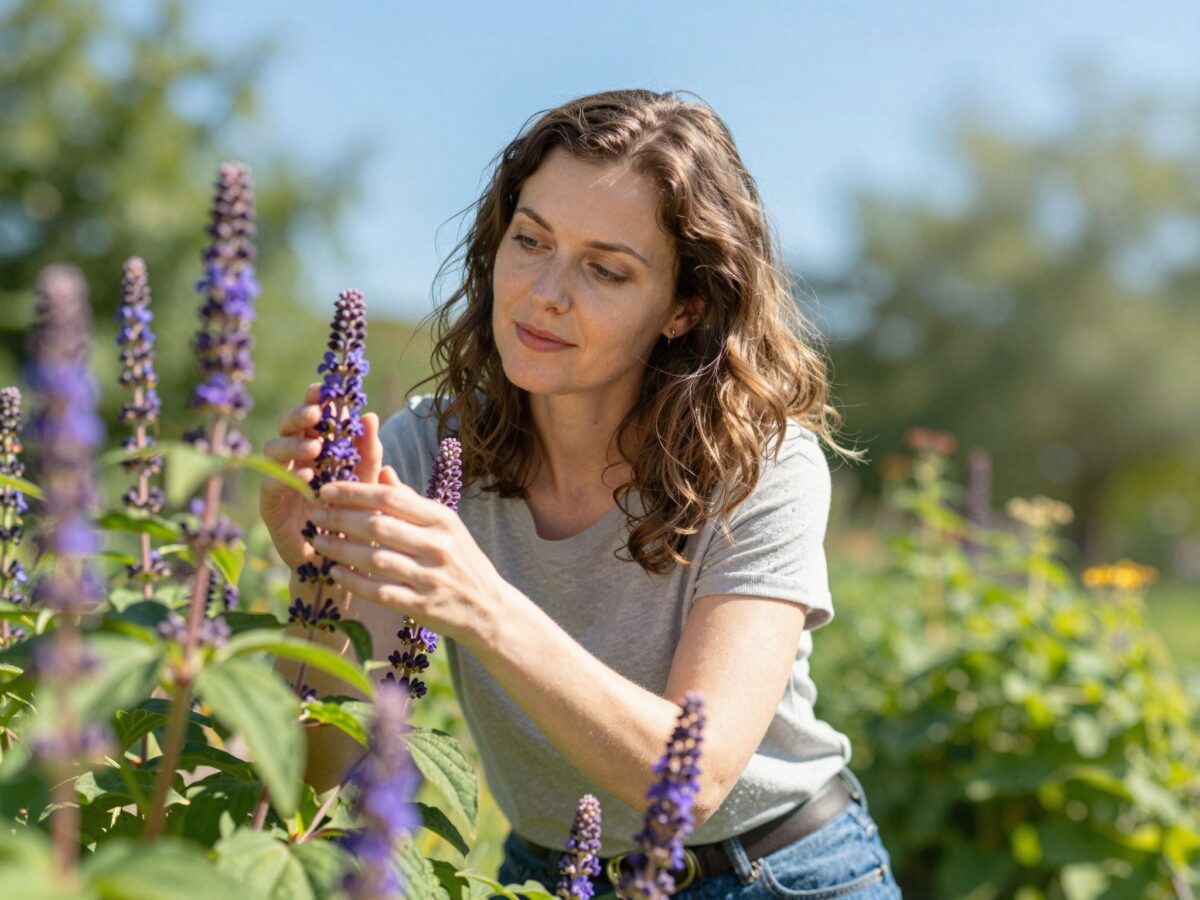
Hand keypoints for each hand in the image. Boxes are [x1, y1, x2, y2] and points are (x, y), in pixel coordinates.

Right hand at [259, 383, 384, 571]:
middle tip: (315, 415)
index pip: (312, 417)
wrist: (340, 558)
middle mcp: (295, 457)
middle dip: (299, 416)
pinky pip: (271, 483)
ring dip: (293, 445)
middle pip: (287, 426)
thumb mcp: (367, 480)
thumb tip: (370, 415)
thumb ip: (368, 451)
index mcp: (318, 445)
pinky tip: (307, 478)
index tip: (321, 389)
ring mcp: (280, 478)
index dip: (313, 400)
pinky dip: (287, 477)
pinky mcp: (271, 504)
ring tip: (315, 449)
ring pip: (272, 449)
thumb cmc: (354, 514)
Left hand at [306, 469, 505, 647]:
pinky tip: (335, 572)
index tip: (326, 489)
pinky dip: (354, 581)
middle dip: (340, 518)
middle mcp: (437, 546)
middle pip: (378, 526)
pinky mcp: (422, 605)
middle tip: (315, 513)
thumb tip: (383, 470)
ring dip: (341, 549)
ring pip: (375, 559)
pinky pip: (379, 591)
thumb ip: (412, 500)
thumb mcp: (446, 525)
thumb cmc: (461, 560)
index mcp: (442, 520)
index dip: (354, 492)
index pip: (390, 498)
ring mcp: (430, 577)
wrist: (488, 608)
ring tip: (319, 541)